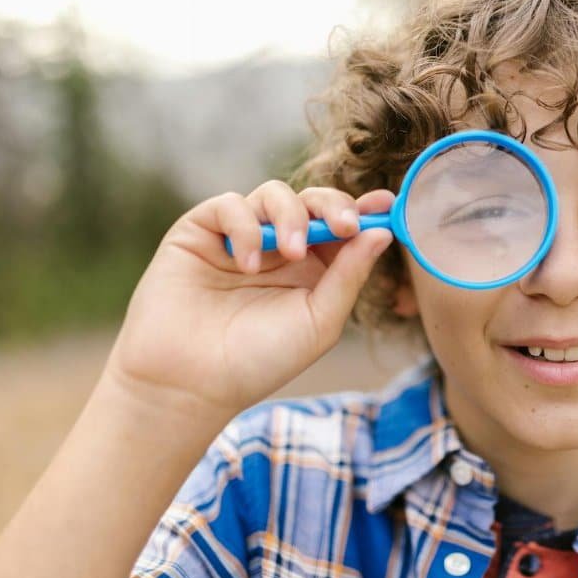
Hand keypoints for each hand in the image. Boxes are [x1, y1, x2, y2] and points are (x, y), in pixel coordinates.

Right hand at [102, 180, 394, 418]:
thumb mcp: (319, 321)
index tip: (386, 205)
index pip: (342, 226)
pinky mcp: (201, 231)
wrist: (190, 383)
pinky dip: (246, 227)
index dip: (365, 211)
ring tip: (291, 254)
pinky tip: (246, 264)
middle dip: (333, 205)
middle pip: (313, 201)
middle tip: (345, 225)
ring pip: (274, 194)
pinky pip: (230, 205)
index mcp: (313, 269)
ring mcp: (240, 236)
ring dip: (291, 217)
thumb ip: (349, 275)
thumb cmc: (259, 360)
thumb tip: (382, 232)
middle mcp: (279, 248)